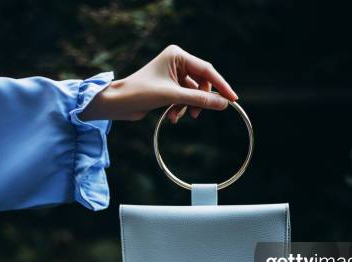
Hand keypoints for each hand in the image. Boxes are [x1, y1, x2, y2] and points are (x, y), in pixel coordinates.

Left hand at [80, 45, 237, 122]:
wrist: (118, 103)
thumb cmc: (141, 92)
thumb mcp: (174, 97)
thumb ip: (200, 100)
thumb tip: (224, 104)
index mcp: (177, 55)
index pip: (206, 70)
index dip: (221, 85)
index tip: (233, 99)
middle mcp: (176, 62)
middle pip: (201, 83)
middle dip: (199, 100)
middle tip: (196, 114)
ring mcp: (173, 75)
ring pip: (193, 93)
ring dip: (188, 107)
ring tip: (178, 117)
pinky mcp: (169, 87)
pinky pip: (184, 99)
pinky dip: (180, 109)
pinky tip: (171, 117)